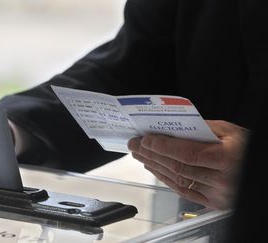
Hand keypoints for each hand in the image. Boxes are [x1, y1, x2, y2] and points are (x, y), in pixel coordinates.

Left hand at [128, 120, 248, 208]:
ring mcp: (216, 194)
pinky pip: (183, 191)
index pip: (185, 153)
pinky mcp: (212, 202)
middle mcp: (221, 180)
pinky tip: (155, 169)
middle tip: (135, 145)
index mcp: (226, 159)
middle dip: (151, 154)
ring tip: (140, 155)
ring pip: (177, 180)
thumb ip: (202, 128)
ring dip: (155, 166)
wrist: (261, 172)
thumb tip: (174, 128)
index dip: (161, 147)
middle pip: (176, 167)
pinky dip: (166, 179)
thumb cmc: (248, 150)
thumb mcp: (231, 132)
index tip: (145, 140)